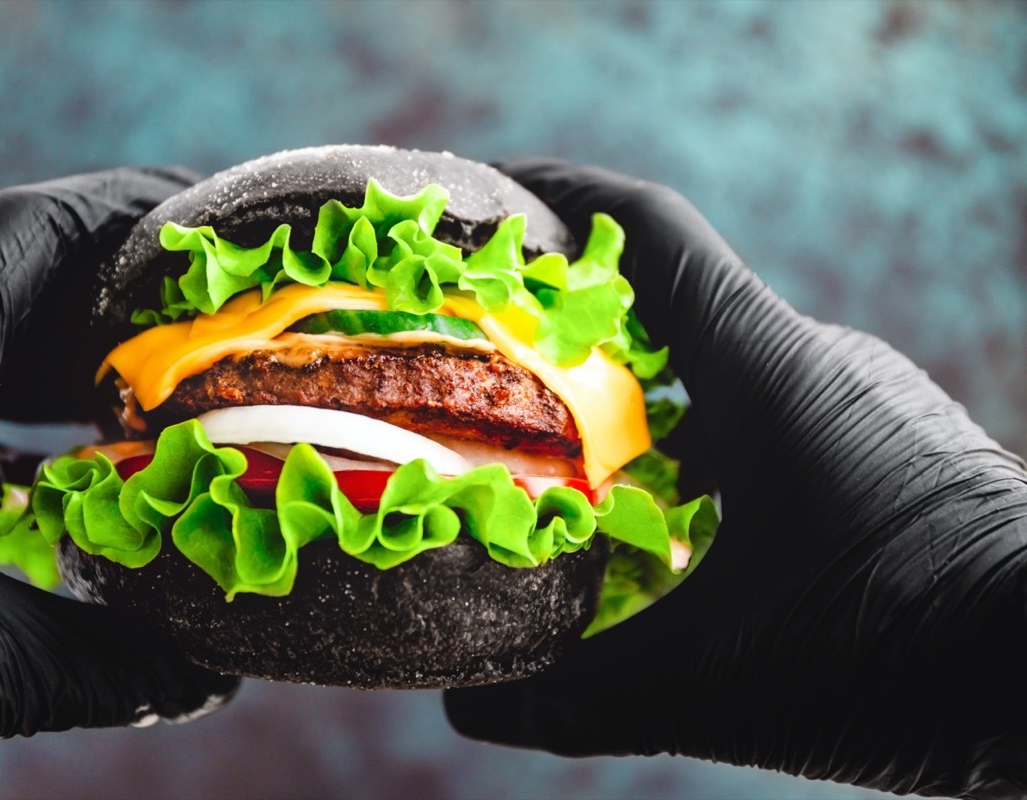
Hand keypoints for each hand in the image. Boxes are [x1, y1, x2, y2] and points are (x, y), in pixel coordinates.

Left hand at [0, 169, 238, 788]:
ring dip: (67, 354)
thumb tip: (209, 677)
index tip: (213, 227)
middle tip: (212, 315)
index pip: (24, 235)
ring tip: (155, 386)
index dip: (128, 210)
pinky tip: (56, 475)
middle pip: (12, 279)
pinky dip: (15, 418)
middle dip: (117, 287)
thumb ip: (92, 667)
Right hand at [445, 160, 1026, 799]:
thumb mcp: (725, 684)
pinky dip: (708, 439)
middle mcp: (818, 359)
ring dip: (647, 394)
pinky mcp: (892, 440)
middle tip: (498, 367)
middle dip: (582, 327)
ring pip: (726, 367)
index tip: (493, 197)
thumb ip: (585, 699)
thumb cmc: (907, 658)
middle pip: (675, 305)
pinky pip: (776, 411)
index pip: (654, 234)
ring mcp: (864, 396)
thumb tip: (472, 710)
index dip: (566, 198)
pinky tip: (682, 516)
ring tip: (577, 455)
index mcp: (767, 371)